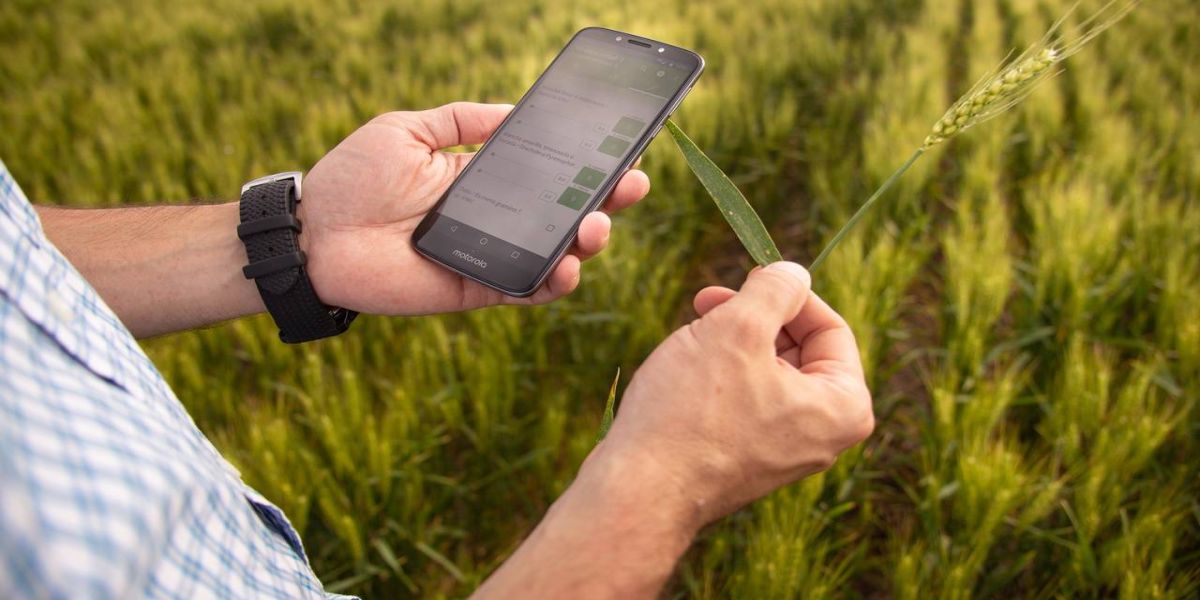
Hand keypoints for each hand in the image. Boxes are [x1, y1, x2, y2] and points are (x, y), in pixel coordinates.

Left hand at [299, 102, 651, 314]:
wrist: (313, 233)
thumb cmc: (353, 177)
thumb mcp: (409, 130)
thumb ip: (463, 120)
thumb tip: (516, 109)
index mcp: (484, 180)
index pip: (548, 173)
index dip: (588, 166)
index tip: (621, 151)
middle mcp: (495, 220)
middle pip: (565, 214)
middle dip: (607, 202)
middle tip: (632, 187)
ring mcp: (490, 256)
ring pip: (555, 255)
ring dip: (587, 243)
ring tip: (597, 226)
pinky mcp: (476, 289)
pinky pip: (524, 290)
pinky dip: (552, 283)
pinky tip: (567, 266)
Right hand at [473, 263, 872, 596]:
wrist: (639, 490)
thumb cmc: (691, 412)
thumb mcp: (738, 328)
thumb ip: (776, 289)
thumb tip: (793, 273)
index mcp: (843, 407)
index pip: (830, 327)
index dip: (786, 294)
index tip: (745, 277)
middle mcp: (824, 436)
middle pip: (797, 348)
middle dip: (751, 319)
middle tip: (706, 303)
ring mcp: (784, 451)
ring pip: (764, 370)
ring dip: (729, 344)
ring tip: (691, 340)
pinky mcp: (745, 459)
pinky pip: (743, 399)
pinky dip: (717, 376)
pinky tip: (682, 374)